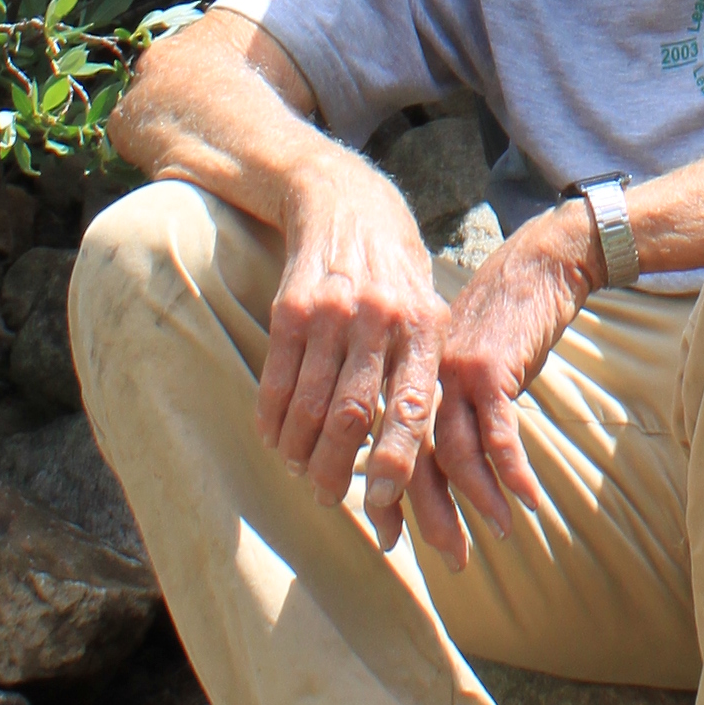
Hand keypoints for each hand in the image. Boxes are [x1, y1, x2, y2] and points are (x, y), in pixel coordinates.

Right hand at [258, 155, 445, 528]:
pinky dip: (273, 419)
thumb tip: (430, 453)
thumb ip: (424, 371)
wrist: (344, 200)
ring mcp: (333, 312)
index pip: (413, 408)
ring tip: (301, 472)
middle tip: (330, 498)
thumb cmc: (394, 271)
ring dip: (301, 452)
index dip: (397, 462)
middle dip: (338, 470)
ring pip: (311, 405)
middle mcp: (381, 319)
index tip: (384, 505)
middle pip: (353, 416)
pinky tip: (274, 439)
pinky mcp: (291, 307)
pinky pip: (278, 379)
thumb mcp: (426, 309)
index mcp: (425, 326)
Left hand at [408, 212, 595, 559]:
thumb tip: (441, 464)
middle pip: (415, 460)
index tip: (388, 538)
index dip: (387, 498)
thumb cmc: (504, 319)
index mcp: (409, 380)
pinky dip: (512, 472)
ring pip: (453, 454)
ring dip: (477, 501)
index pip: (387, 450)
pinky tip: (528, 500)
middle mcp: (421, 379)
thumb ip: (447, 406)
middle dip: (431, 515)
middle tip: (450, 558)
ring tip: (499, 534)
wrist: (538, 264)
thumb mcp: (464, 363)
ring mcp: (453, 374)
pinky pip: (498, 433)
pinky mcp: (490, 369)